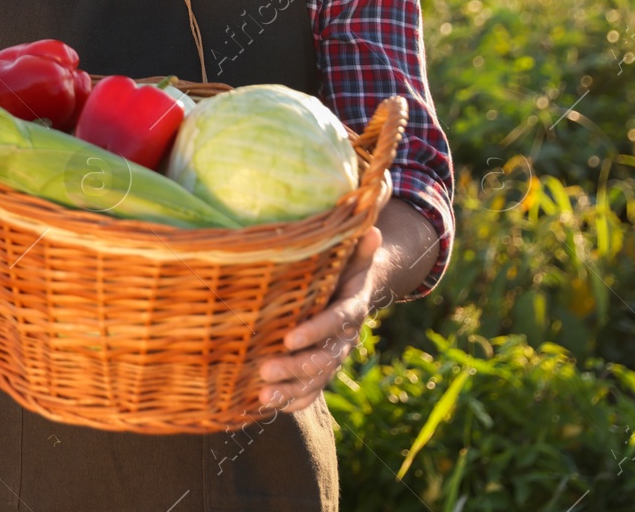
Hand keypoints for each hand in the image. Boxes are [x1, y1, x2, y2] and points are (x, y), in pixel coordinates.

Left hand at [256, 224, 383, 411]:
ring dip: (290, 389)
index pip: (336, 322)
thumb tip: (372, 228)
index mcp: (351, 309)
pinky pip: (310, 393)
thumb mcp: (352, 258)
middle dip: (295, 366)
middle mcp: (344, 339)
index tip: (289, 338)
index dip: (315, 331)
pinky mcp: (320, 372)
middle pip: (323, 359)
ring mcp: (332, 359)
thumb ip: (359, 248)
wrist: (354, 296)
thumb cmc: (343, 271)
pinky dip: (292, 402)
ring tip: (263, 395)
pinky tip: (267, 407)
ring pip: (316, 380)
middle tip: (265, 369)